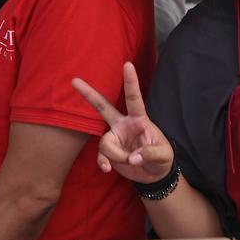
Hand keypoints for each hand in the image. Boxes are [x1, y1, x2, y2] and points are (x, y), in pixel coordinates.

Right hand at [72, 62, 176, 184]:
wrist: (154, 175)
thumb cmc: (162, 159)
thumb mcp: (164, 155)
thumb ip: (150, 154)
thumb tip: (132, 158)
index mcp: (139, 119)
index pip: (134, 98)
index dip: (130, 82)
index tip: (127, 64)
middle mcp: (123, 125)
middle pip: (103, 106)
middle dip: (89, 94)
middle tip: (74, 81)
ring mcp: (115, 137)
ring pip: (104, 142)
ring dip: (116, 155)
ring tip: (129, 162)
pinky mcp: (109, 152)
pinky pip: (101, 155)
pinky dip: (104, 163)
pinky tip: (108, 169)